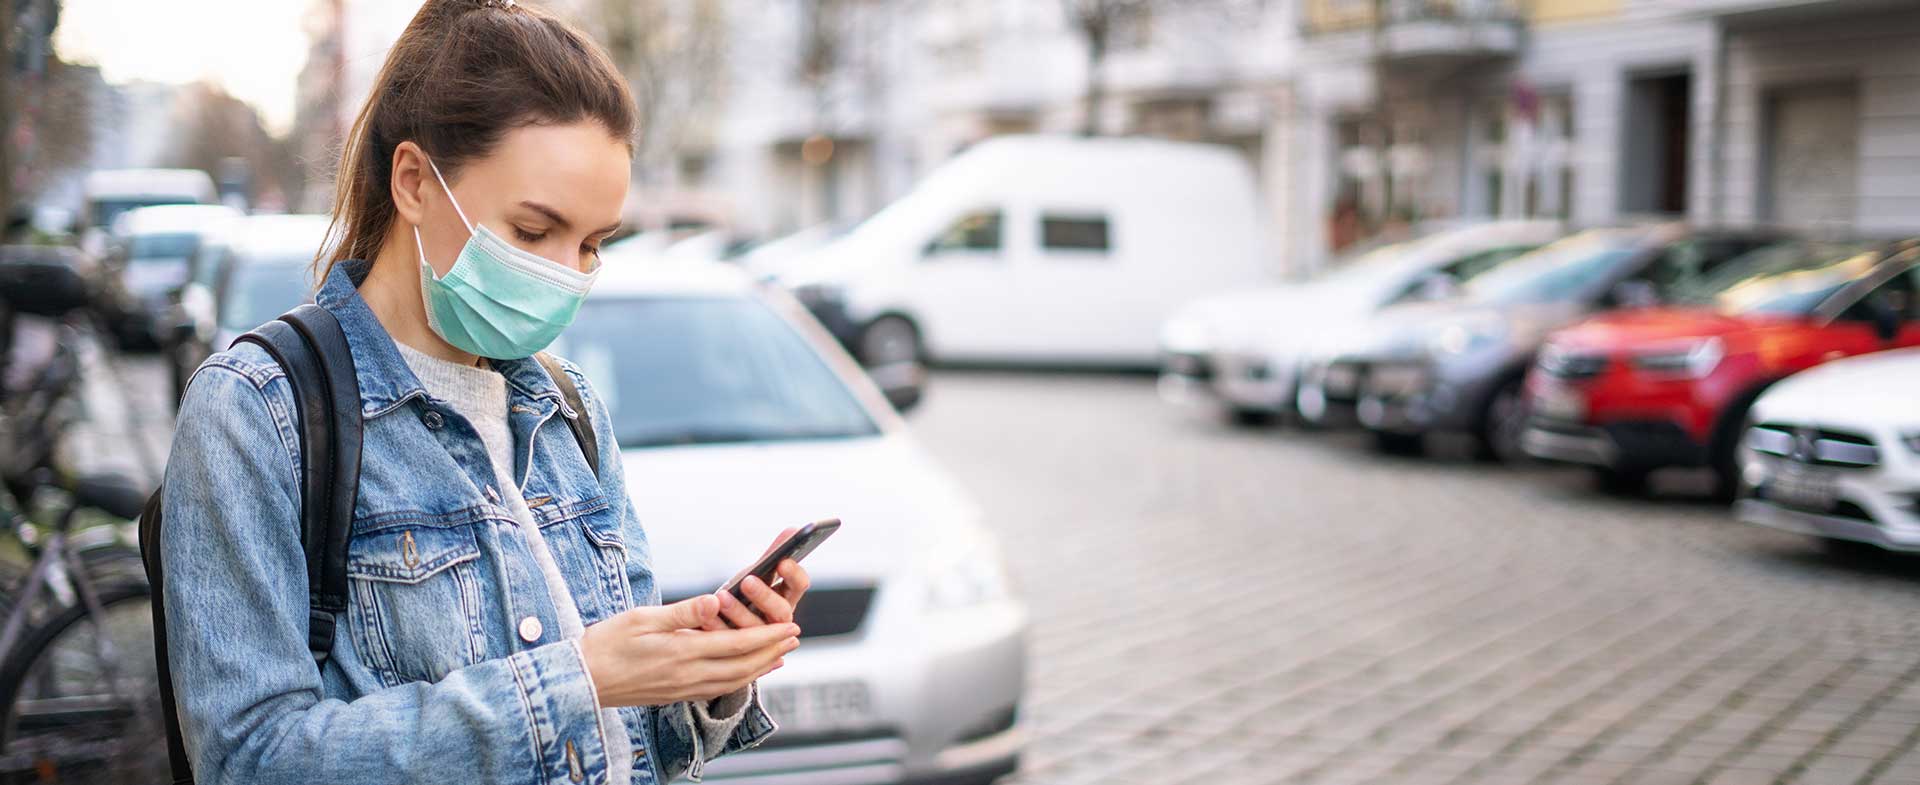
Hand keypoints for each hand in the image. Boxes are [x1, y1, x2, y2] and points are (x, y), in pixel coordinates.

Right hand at [579, 594, 797, 707]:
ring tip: (780, 654)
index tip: (791, 626)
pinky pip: (717, 688)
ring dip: (760, 667)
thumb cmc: (606, 644)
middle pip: (743, 666)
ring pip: (733, 680)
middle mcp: (688, 675)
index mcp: (682, 652)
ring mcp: (683, 689)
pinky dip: (739, 678)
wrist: (581, 681)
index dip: (768, 636)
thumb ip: (682, 612)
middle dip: (773, 651)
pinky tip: (744, 671)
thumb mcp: (641, 618)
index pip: (737, 644)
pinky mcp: (676, 695)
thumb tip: (715, 601)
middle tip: (795, 637)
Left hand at [702, 528, 813, 656]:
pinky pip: (729, 642)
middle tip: (748, 580)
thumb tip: (793, 529)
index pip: (799, 585)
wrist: (721, 627)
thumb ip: (774, 554)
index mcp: (787, 598)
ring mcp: (760, 641)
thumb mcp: (758, 573)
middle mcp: (778, 621)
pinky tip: (706, 615)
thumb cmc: (743, 595)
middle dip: (764, 596)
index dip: (793, 574)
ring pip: (755, 631)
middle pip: (781, 611)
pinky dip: (717, 627)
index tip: (783, 560)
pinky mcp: (738, 653)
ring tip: (721, 597)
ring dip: (739, 613)